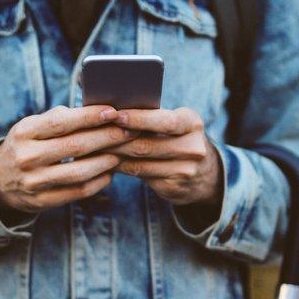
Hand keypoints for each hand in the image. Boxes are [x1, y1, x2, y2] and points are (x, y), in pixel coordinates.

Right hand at [0, 105, 134, 214]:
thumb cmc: (25, 145)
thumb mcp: (30, 127)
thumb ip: (57, 118)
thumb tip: (95, 109)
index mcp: (24, 133)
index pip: (61, 122)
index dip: (89, 117)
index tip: (113, 111)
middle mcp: (27, 157)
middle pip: (75, 146)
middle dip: (106, 137)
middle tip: (128, 131)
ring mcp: (34, 182)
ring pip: (80, 172)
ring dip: (106, 161)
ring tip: (121, 151)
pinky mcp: (43, 201)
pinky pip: (79, 192)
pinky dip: (99, 181)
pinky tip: (110, 172)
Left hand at [105, 107, 222, 205]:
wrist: (205, 174)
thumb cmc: (179, 138)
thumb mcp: (177, 124)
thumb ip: (153, 118)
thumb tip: (114, 111)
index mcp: (192, 124)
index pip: (164, 121)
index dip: (138, 119)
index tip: (115, 114)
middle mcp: (192, 148)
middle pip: (147, 145)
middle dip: (117, 139)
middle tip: (93, 132)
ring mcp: (184, 171)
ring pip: (139, 163)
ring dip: (113, 155)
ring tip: (94, 147)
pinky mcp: (172, 187)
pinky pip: (139, 176)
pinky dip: (120, 167)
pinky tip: (106, 161)